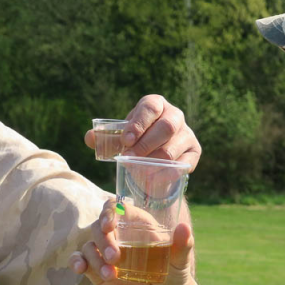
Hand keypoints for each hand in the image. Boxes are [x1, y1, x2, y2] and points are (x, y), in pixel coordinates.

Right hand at [69, 199, 194, 284]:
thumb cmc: (173, 274)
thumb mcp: (181, 261)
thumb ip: (183, 245)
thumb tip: (184, 228)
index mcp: (136, 224)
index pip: (116, 208)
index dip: (109, 212)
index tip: (109, 225)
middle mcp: (118, 234)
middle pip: (99, 226)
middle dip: (104, 240)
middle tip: (115, 257)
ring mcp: (104, 251)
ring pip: (89, 245)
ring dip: (94, 258)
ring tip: (110, 275)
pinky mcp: (96, 269)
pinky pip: (80, 260)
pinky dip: (76, 262)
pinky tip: (79, 268)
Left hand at [84, 95, 200, 171]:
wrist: (155, 156)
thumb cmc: (136, 141)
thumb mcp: (120, 137)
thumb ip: (103, 138)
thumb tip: (90, 138)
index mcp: (156, 104)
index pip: (150, 107)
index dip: (138, 123)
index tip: (125, 140)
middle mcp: (175, 115)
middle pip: (166, 127)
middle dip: (146, 144)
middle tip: (129, 158)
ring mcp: (187, 133)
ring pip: (173, 147)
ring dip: (154, 161)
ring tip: (137, 171)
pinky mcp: (194, 151)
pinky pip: (183, 164)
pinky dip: (166, 173)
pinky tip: (152, 179)